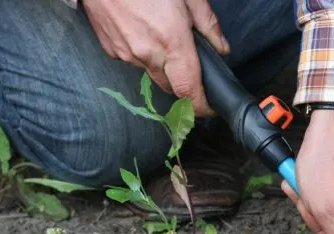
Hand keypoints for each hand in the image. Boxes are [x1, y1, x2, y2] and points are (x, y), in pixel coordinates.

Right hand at [83, 0, 229, 115]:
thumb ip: (208, 24)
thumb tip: (222, 49)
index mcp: (172, 42)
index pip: (189, 91)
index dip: (201, 107)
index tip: (210, 109)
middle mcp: (148, 54)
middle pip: (172, 88)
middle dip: (185, 84)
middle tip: (192, 66)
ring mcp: (126, 54)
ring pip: (153, 74)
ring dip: (164, 67)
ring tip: (165, 39)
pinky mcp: (111, 50)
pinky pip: (134, 62)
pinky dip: (144, 55)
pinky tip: (144, 32)